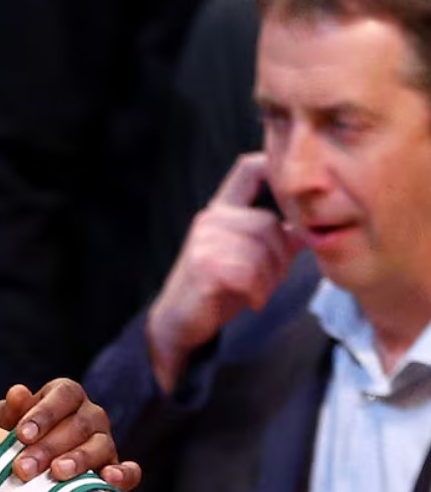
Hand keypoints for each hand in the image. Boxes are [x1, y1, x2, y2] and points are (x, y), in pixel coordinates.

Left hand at [0, 378, 141, 490]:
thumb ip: (10, 410)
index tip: (22, 434)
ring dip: (78, 460)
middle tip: (24, 468)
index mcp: (66, 396)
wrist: (26, 470)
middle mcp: (91, 415)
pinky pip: (129, 470)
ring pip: (100, 446)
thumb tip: (18, 394)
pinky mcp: (115, 469)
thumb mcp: (4, 422)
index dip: (44, 413)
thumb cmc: (14, 440)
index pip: (64, 394)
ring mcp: (105, 441)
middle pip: (78, 425)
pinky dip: (123, 474)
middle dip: (49, 447)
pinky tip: (108, 479)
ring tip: (57, 473)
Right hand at [145, 153, 302, 392]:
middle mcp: (212, 218)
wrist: (178, 323)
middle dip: (281, 257)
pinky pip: (249, 271)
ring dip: (270, 278)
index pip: (250, 169)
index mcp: (223, 210)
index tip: (294, 200)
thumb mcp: (249, 257)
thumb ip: (276, 238)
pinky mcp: (203, 264)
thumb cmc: (216, 289)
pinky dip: (257, 291)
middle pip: (269, 223)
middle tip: (272, 281)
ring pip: (261, 249)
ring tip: (260, 292)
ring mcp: (205, 240)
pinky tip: (252, 300)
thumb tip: (312, 227)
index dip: (277, 170)